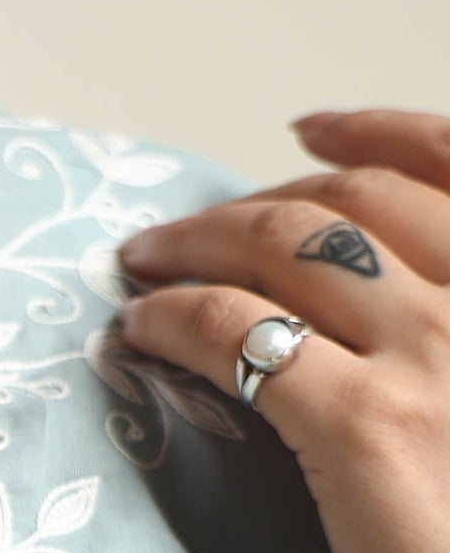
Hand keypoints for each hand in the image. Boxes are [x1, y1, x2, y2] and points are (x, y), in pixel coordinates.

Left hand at [116, 111, 449, 552]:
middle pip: (352, 202)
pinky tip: (135, 335)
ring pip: (287, 246)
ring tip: (138, 266)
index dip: (373, 130)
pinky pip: (240, 336)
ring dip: (195, 242)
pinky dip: (172, 320)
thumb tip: (373, 334)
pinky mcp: (364, 428)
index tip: (303, 124)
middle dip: (251, 202)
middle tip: (176, 233)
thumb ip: (448, 356)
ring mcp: (435, 356)